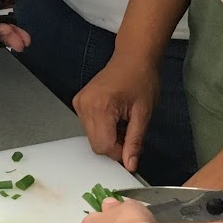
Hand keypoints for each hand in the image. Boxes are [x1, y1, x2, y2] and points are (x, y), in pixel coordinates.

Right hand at [74, 55, 159, 172]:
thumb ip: (135, 141)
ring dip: (109, 137)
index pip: (104, 146)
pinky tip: (114, 117)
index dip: (120, 152)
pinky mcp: (79, 102)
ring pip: (92, 137)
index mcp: (100, 107)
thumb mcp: (144, 113)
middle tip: (129, 131)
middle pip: (96, 144)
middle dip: (114, 145)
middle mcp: (84, 105)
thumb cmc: (142, 79)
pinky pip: (89, 127)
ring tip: (123, 121)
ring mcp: (79, 103)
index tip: (132, 145)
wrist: (133, 58)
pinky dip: (102, 128)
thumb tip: (130, 165)